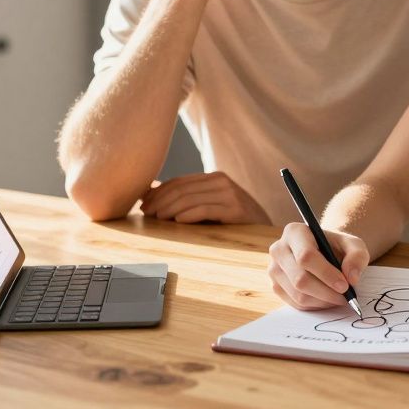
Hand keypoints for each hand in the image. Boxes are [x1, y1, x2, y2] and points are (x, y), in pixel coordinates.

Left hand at [138, 171, 269, 223]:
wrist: (265, 231)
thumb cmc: (232, 221)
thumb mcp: (210, 205)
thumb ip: (188, 199)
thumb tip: (149, 196)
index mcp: (214, 178)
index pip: (179, 181)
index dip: (159, 192)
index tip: (144, 204)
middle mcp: (221, 181)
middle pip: (182, 189)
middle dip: (160, 200)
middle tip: (146, 213)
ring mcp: (230, 194)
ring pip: (190, 198)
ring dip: (170, 208)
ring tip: (158, 218)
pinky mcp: (235, 209)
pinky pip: (206, 209)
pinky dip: (189, 214)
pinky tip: (177, 221)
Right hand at [268, 222, 369, 309]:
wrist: (325, 251)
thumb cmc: (337, 246)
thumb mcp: (354, 244)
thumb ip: (357, 257)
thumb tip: (351, 278)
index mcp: (294, 232)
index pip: (306, 256)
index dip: (326, 274)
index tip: (344, 285)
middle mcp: (279, 249)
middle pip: (300, 279)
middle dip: (327, 292)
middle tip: (346, 297)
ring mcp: (274, 269)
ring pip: (298, 295)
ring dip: (323, 301)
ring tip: (339, 298)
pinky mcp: (276, 286)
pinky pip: (296, 304)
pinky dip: (315, 305)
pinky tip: (327, 298)